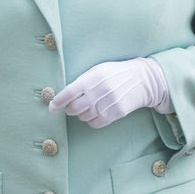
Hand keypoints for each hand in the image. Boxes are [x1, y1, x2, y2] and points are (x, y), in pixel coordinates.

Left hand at [49, 57, 170, 128]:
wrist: (142, 79)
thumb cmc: (115, 74)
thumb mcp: (98, 70)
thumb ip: (82, 81)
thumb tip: (62, 96)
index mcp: (93, 76)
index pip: (69, 92)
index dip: (57, 102)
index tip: (52, 107)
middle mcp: (100, 90)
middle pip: (74, 108)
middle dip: (70, 109)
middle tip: (73, 106)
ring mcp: (109, 102)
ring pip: (84, 117)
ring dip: (82, 114)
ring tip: (90, 106)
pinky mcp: (117, 112)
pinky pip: (95, 123)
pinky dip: (92, 121)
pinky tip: (96, 113)